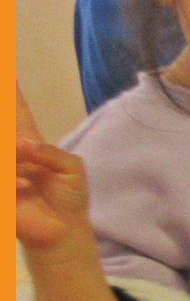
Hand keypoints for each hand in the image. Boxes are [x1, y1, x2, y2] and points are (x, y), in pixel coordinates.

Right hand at [16, 91, 90, 254]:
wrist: (61, 228)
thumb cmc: (68, 197)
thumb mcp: (72, 169)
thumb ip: (51, 153)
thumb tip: (23, 145)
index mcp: (27, 142)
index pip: (16, 110)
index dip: (11, 92)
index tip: (9, 72)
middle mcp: (10, 151)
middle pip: (6, 125)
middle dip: (10, 122)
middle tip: (30, 168)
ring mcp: (3, 169)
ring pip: (5, 152)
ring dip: (15, 161)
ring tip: (30, 182)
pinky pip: (3, 175)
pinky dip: (12, 179)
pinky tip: (24, 188)